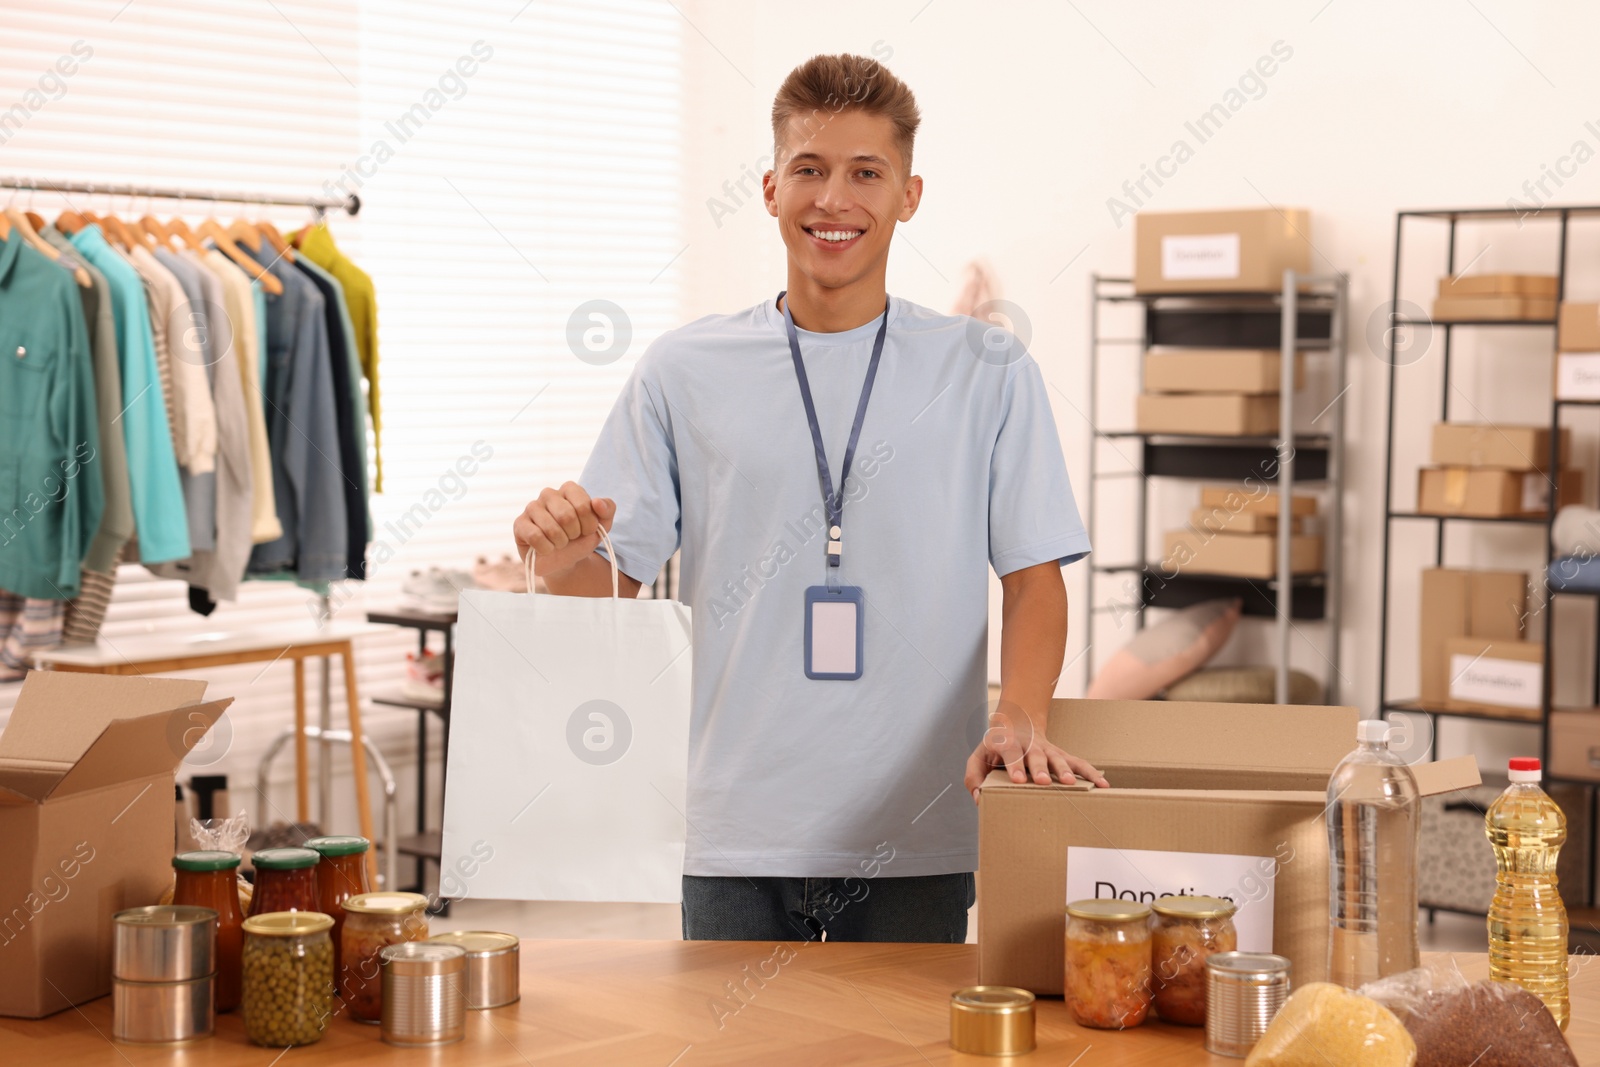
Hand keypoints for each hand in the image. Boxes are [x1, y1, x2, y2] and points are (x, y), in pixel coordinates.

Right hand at [514, 482, 615, 578]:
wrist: (566, 560)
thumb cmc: (582, 538)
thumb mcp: (602, 526)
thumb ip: (607, 510)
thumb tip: (597, 502)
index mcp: (569, 489)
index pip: (583, 504)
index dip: (589, 523)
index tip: (588, 530)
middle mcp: (548, 494)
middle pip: (566, 515)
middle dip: (574, 534)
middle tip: (572, 537)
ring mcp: (532, 507)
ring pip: (551, 527)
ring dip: (561, 542)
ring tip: (560, 543)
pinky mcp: (520, 524)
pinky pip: (535, 536)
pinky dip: (546, 548)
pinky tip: (547, 548)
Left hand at [963, 699, 1107, 802]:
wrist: (1016, 722)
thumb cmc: (995, 748)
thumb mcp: (978, 758)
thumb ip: (973, 777)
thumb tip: (979, 798)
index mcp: (1007, 743)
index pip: (1010, 752)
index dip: (1014, 765)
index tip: (1019, 780)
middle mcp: (1029, 745)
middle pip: (1036, 755)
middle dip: (1040, 767)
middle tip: (1043, 780)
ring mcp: (1047, 749)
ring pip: (1058, 758)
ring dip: (1064, 770)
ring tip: (1069, 783)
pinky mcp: (1061, 755)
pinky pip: (1078, 763)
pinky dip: (1091, 772)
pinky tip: (1103, 785)